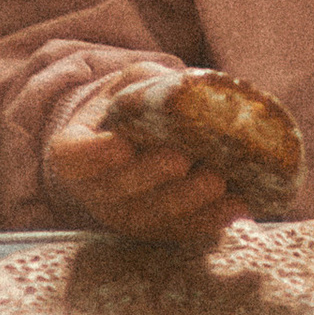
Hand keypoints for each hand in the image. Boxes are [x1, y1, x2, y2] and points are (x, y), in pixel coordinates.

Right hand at [43, 68, 234, 248]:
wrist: (139, 137)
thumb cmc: (132, 105)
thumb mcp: (131, 84)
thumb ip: (148, 86)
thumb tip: (183, 90)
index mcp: (76, 150)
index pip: (74, 157)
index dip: (95, 155)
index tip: (123, 144)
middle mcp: (96, 190)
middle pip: (120, 189)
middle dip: (153, 175)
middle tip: (181, 158)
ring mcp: (127, 216)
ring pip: (154, 215)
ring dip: (188, 201)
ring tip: (217, 181)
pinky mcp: (160, 230)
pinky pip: (184, 230)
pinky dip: (212, 219)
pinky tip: (239, 204)